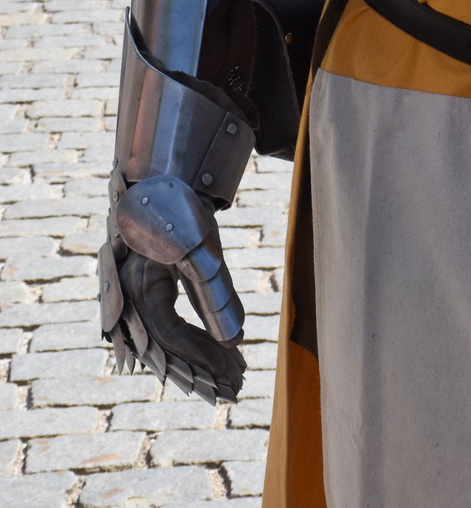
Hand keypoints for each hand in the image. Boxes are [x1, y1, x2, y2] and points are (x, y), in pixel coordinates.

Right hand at [99, 175, 245, 403]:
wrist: (161, 186)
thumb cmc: (182, 213)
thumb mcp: (202, 249)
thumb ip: (215, 295)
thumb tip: (235, 341)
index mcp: (139, 287)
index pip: (171, 336)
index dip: (203, 355)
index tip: (235, 369)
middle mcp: (130, 301)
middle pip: (166, 350)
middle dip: (203, 370)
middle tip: (237, 387)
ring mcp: (133, 302)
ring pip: (164, 347)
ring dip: (198, 365)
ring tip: (232, 379)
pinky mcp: (144, 300)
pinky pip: (164, 334)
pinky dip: (189, 349)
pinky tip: (211, 363)